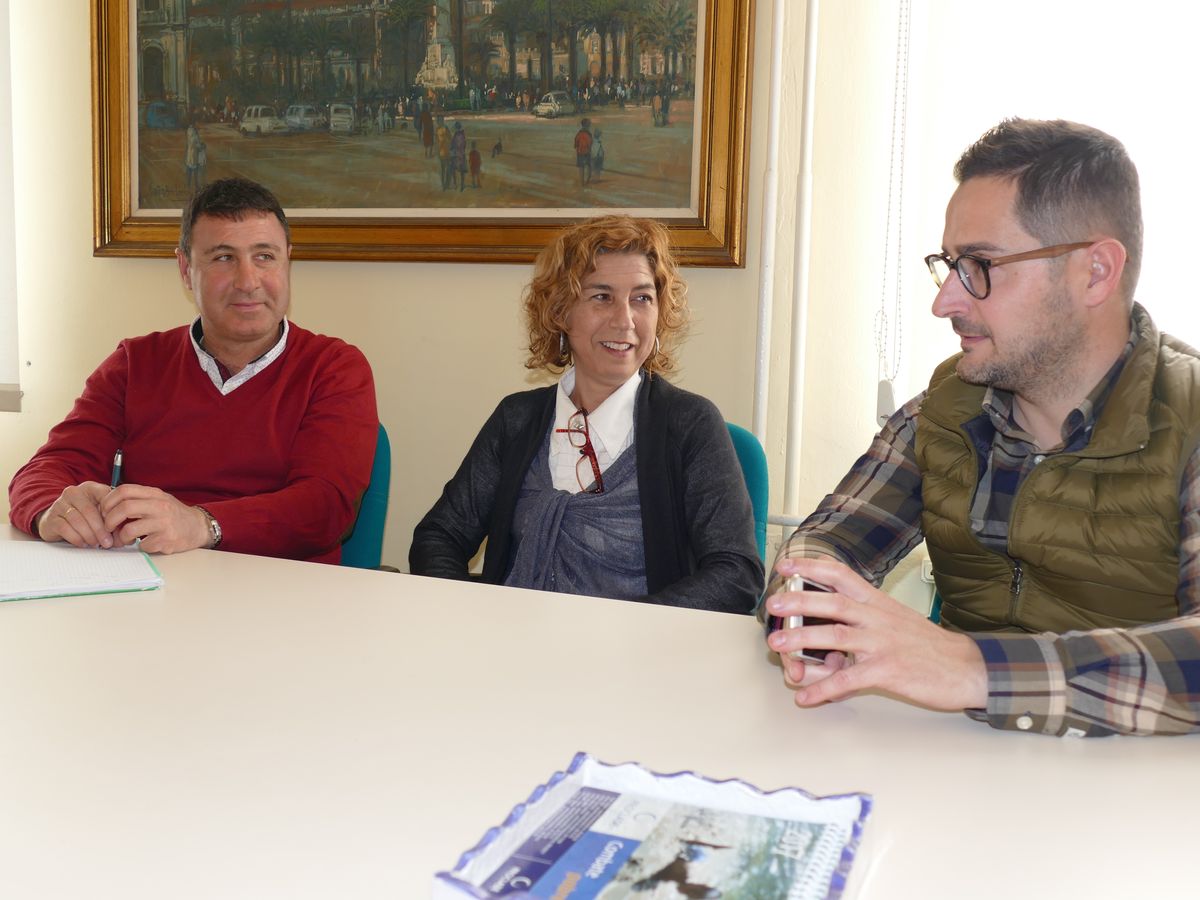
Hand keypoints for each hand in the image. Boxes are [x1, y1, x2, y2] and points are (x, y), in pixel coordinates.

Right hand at [35, 482, 115, 547]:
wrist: (56, 520)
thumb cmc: (83, 515)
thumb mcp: (98, 511)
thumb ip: (110, 516)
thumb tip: (124, 529)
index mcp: (89, 488)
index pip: (104, 495)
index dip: (112, 512)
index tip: (117, 525)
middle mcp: (73, 492)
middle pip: (89, 511)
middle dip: (100, 529)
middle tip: (108, 542)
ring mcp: (60, 504)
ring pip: (77, 521)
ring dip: (89, 535)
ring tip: (96, 543)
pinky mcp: (51, 518)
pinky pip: (65, 529)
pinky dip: (77, 538)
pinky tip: (83, 543)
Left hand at [98, 484, 210, 554]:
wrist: (198, 527)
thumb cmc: (173, 514)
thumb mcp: (158, 499)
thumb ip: (138, 500)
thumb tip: (109, 507)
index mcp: (154, 494)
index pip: (124, 491)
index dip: (108, 501)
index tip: (104, 511)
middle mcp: (159, 506)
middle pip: (124, 508)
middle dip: (109, 520)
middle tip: (108, 528)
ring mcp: (163, 524)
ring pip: (129, 530)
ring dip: (122, 537)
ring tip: (125, 539)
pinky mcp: (166, 540)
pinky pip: (142, 545)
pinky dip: (140, 546)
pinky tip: (146, 543)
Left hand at [765, 557, 987, 711]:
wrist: (967, 667)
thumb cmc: (927, 645)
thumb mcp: (894, 619)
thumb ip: (862, 620)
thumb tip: (824, 634)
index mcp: (877, 602)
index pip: (841, 575)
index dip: (811, 567)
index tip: (785, 565)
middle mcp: (877, 618)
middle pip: (832, 602)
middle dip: (799, 600)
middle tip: (773, 604)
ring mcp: (882, 644)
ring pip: (836, 637)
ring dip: (802, 639)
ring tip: (777, 644)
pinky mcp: (888, 671)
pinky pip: (849, 680)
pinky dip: (824, 689)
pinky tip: (805, 697)